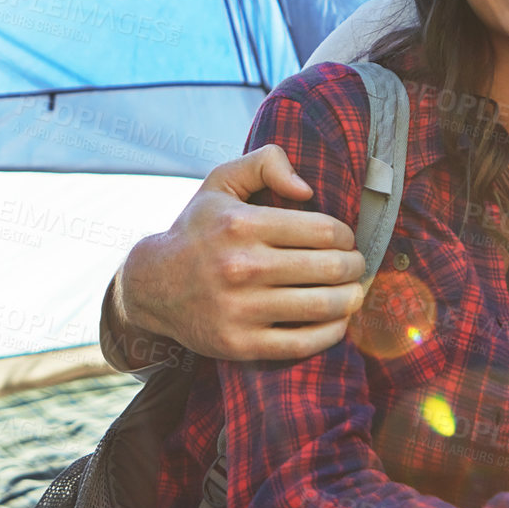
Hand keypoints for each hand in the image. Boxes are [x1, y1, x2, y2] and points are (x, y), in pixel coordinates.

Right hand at [109, 144, 364, 362]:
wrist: (152, 286)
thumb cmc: (200, 229)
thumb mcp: (222, 182)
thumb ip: (265, 163)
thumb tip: (307, 188)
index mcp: (242, 225)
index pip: (323, 230)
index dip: (346, 235)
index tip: (346, 239)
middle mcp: (241, 266)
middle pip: (328, 268)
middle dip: (354, 266)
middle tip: (356, 266)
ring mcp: (240, 309)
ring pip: (321, 306)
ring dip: (351, 299)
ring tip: (354, 292)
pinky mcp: (239, 344)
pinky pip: (302, 344)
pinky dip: (331, 333)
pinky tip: (338, 321)